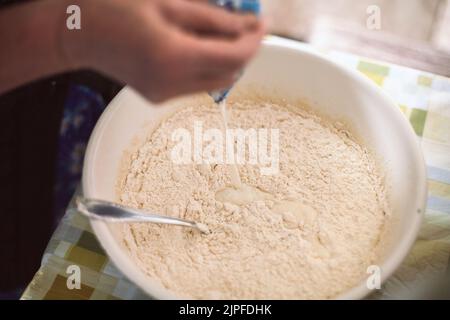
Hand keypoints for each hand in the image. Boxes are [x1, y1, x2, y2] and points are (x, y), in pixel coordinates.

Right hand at [62, 0, 264, 101]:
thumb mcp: (168, 4)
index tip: (262, 23)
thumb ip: (213, 19)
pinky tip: (199, 47)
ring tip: (220, 34)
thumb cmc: (117, 8)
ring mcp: (164, 94)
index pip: (233, 57)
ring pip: (216, 82)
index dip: (254, 41)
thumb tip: (247, 26)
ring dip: (227, 60)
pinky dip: (208, 68)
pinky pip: (197, 85)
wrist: (80, 34)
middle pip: (230, 73)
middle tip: (244, 25)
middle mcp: (171, 82)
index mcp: (173, 55)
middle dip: (243, 50)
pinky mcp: (159, 98)